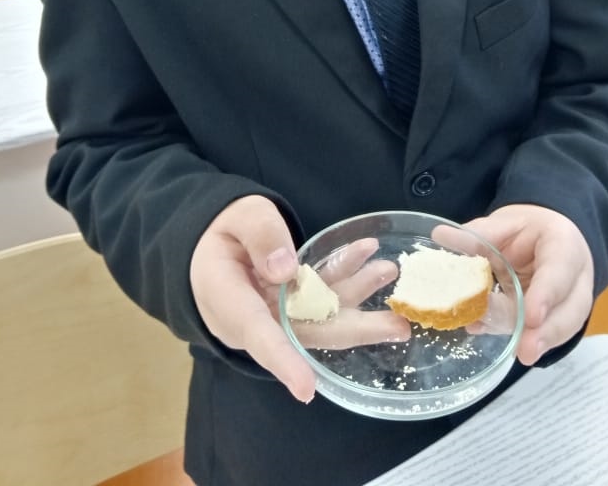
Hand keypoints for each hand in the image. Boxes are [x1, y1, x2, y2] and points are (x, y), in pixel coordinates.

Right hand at [189, 197, 408, 403]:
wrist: (209, 245)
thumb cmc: (220, 233)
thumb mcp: (237, 218)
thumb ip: (260, 235)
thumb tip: (288, 269)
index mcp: (229, 302)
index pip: (257, 334)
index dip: (283, 361)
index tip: (306, 388)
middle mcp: (257, 320)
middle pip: (307, 333)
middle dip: (355, 328)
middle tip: (398, 325)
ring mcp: (278, 315)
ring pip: (322, 314)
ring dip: (357, 293)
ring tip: (388, 270)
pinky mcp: (293, 305)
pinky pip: (322, 295)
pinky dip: (345, 276)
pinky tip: (366, 253)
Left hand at [461, 205, 593, 365]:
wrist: (546, 236)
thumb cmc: (527, 229)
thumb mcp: (505, 223)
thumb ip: (479, 234)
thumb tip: (440, 235)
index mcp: (563, 244)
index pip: (560, 269)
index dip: (547, 294)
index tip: (531, 316)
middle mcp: (574, 276)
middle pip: (569, 308)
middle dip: (548, 332)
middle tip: (526, 351)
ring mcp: (570, 301)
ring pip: (564, 326)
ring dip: (539, 342)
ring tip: (518, 354)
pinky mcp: (558, 319)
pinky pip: (547, 334)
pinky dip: (525, 340)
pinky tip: (502, 342)